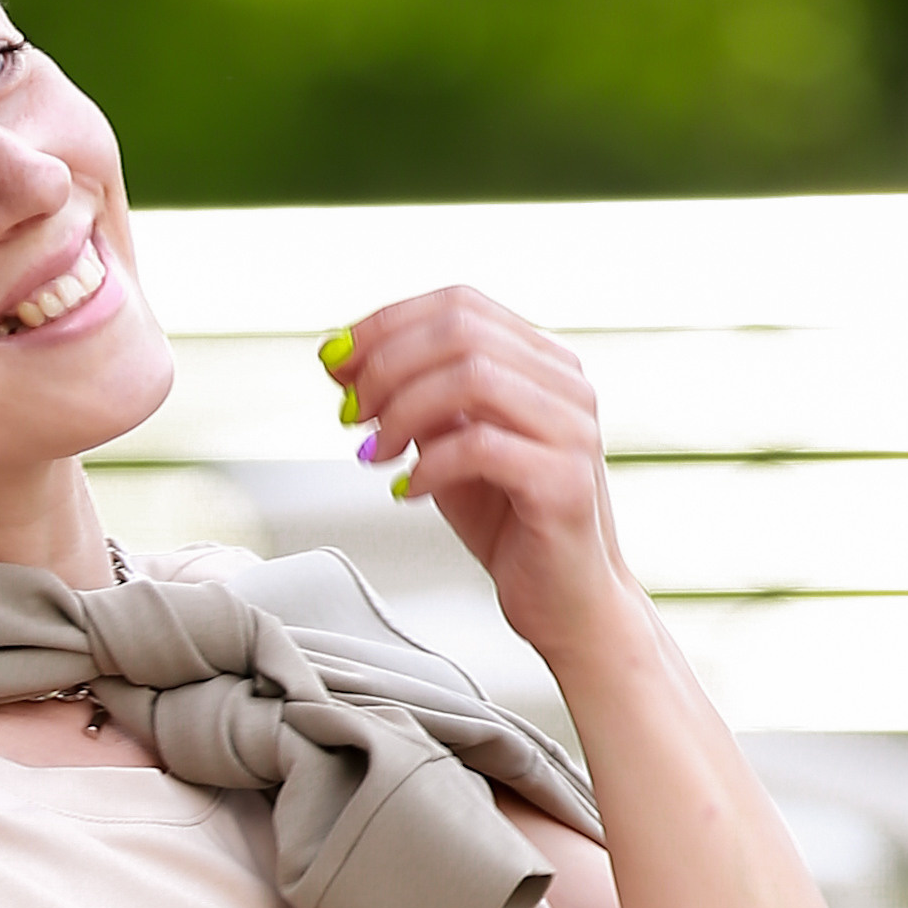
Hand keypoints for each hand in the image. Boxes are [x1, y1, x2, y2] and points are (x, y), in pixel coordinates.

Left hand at [324, 289, 643, 662]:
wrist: (568, 603)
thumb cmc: (513, 526)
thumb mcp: (451, 447)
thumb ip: (414, 401)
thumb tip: (346, 363)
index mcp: (542, 362)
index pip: (459, 305)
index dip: (386, 324)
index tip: (337, 359)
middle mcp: (565, 385)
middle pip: (461, 332)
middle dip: (386, 366)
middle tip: (352, 412)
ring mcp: (571, 431)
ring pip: (472, 377)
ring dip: (403, 410)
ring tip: (377, 452)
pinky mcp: (563, 483)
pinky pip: (482, 447)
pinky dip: (430, 464)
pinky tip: (411, 489)